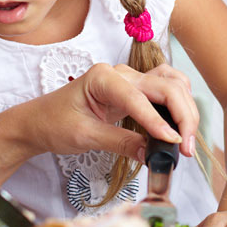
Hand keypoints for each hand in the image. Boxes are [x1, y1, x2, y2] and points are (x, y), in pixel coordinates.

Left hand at [19, 62, 197, 160]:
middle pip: (166, 86)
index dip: (160, 122)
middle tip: (186, 149)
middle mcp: (121, 73)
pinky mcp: (135, 91)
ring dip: (185, 109)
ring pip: (172, 85)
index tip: (175, 144)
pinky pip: (165, 92)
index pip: (140, 98)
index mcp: (103, 77)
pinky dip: (178, 107)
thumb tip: (151, 153)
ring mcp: (130, 80)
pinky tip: (179, 128)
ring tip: (186, 140)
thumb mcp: (84, 136)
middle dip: (182, 116)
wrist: (40, 121)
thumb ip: (120, 142)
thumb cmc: (55, 123)